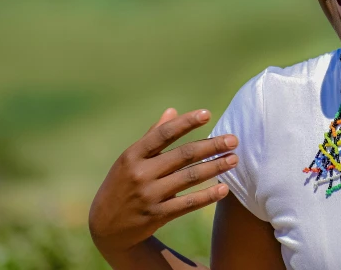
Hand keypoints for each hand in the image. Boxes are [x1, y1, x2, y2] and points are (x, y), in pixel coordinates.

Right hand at [88, 108, 237, 257]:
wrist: (106, 228)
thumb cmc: (123, 184)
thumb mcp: (129, 159)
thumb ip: (152, 136)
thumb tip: (172, 111)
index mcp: (133, 155)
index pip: (163, 134)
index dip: (186, 123)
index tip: (207, 114)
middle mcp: (140, 173)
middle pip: (183, 155)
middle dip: (211, 146)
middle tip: (234, 140)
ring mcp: (149, 195)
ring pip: (189, 177)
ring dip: (215, 167)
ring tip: (234, 159)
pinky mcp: (157, 215)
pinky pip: (188, 204)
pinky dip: (207, 196)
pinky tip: (224, 189)